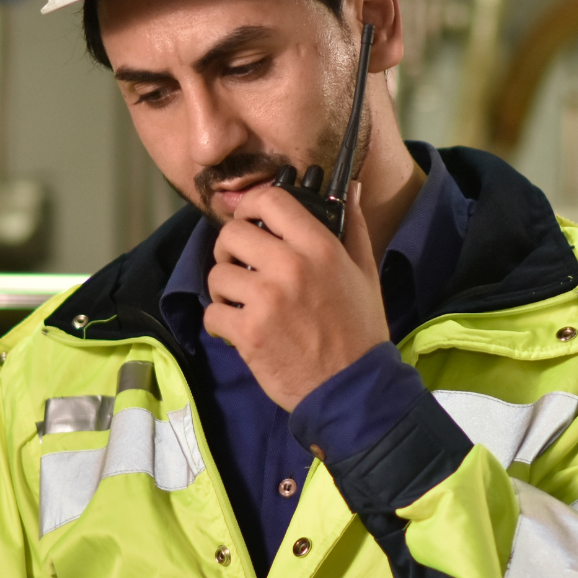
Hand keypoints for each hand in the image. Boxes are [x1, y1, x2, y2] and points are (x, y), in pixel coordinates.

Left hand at [205, 182, 387, 411]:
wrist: (353, 389)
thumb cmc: (359, 330)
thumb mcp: (365, 272)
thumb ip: (352, 227)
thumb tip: (349, 188)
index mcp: (319, 247)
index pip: (271, 200)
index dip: (252, 206)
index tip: (251, 221)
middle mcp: (290, 267)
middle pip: (233, 234)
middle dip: (230, 249)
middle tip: (241, 266)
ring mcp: (266, 300)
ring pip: (217, 274)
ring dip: (224, 288)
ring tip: (241, 301)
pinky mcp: (249, 333)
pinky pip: (212, 313)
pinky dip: (219, 322)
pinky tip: (237, 328)